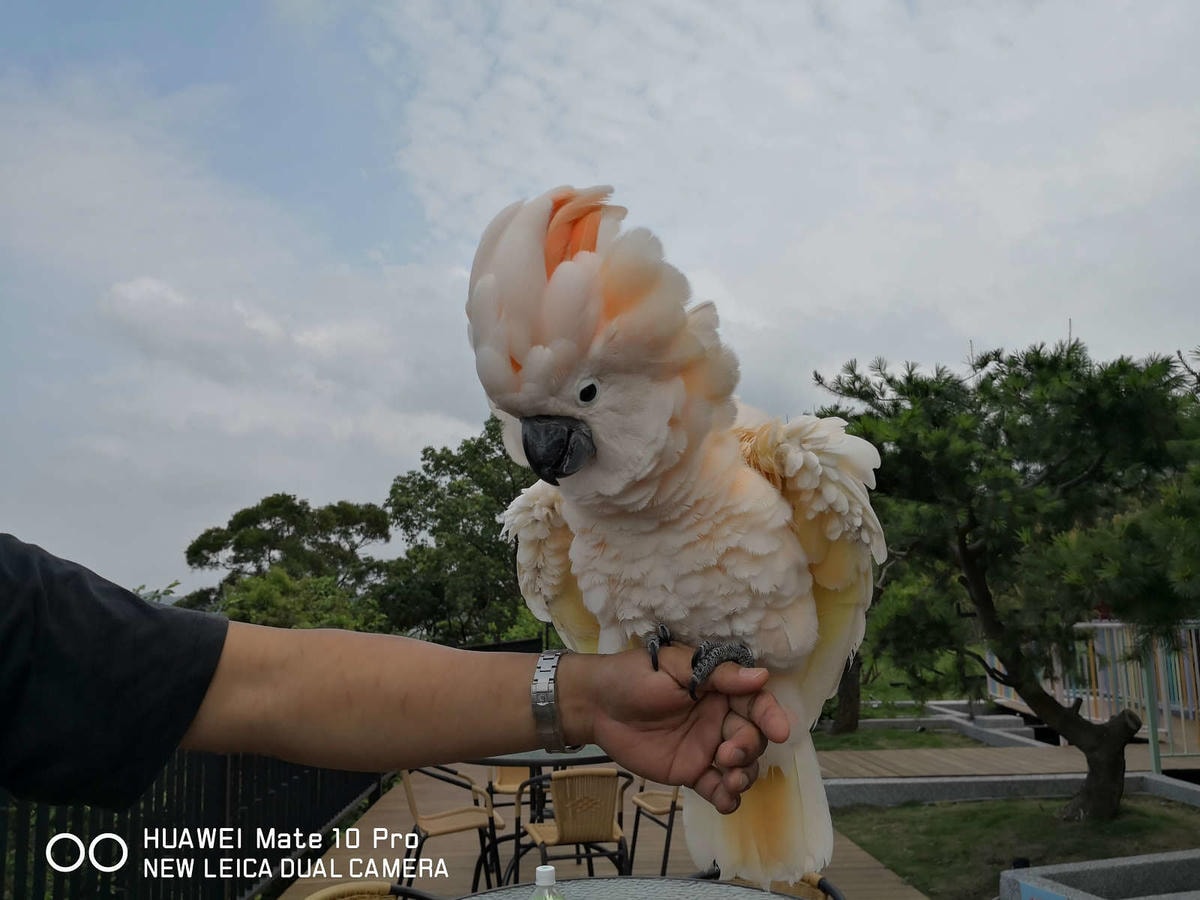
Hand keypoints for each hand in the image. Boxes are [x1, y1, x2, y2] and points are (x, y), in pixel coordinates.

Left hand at [564, 645, 789, 813]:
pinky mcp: (690, 771)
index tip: (780, 731)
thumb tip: (761, 675)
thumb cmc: (634, 676)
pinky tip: (726, 801)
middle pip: (752, 737)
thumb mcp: (674, 666)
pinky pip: (716, 788)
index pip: (755, 703)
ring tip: (729, 781)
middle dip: (749, 748)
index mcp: (718, 689)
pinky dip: (727, 798)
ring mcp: (706, 747)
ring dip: (744, 775)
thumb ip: (716, 674)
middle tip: (726, 754)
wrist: (596, 705)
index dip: (771, 716)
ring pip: (741, 766)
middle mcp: (719, 719)